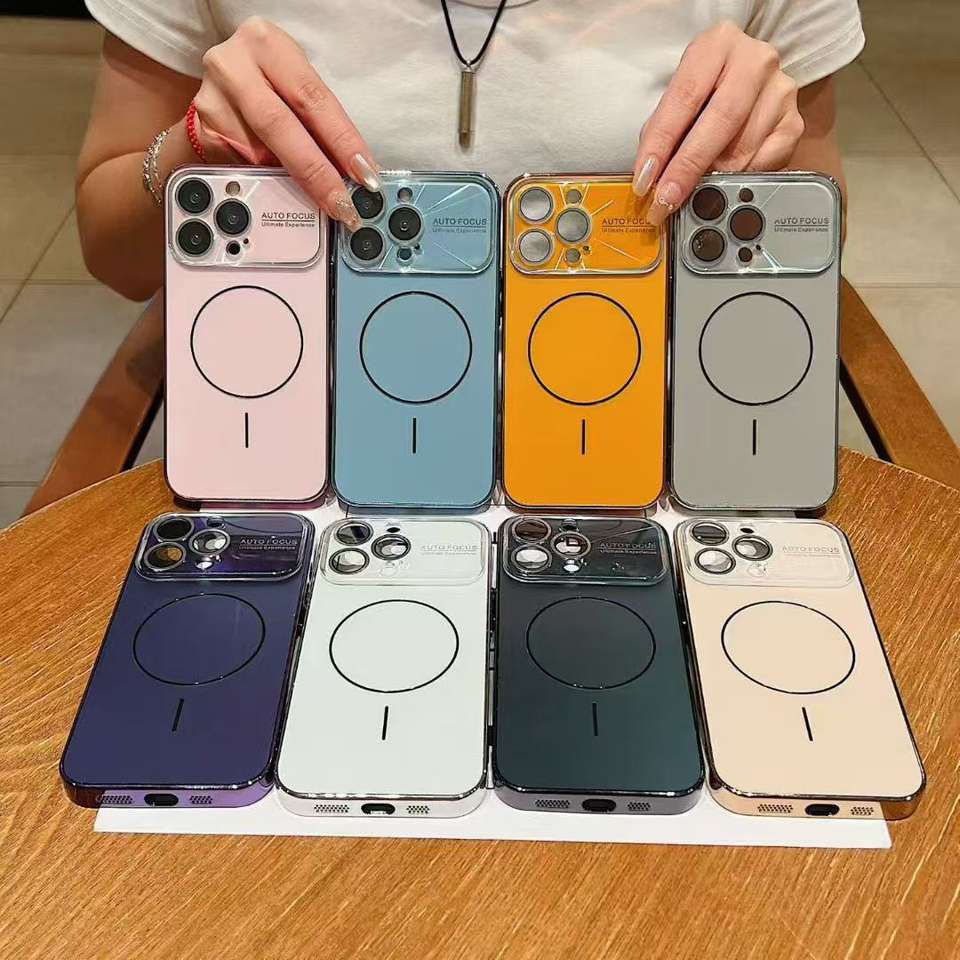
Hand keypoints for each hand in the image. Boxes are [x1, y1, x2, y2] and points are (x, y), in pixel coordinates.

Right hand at [193, 16, 378, 228]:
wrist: (220, 89)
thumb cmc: (269, 86)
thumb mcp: (294, 86)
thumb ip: (317, 122)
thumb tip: (350, 173)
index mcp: (267, 45)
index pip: (312, 98)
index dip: (341, 140)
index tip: (364, 173)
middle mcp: (233, 66)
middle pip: (281, 126)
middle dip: (317, 172)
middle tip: (342, 203)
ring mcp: (211, 98)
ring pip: (259, 154)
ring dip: (293, 184)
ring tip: (318, 201)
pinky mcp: (200, 131)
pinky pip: (242, 168)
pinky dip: (268, 184)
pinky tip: (282, 191)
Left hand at [633, 21, 803, 225]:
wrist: (742, 84)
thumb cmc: (701, 95)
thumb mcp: (675, 102)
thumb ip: (662, 135)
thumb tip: (653, 180)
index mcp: (718, 45)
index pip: (685, 97)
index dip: (662, 143)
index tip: (646, 179)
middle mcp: (755, 61)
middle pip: (720, 121)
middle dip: (687, 167)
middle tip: (666, 199)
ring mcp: (780, 91)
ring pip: (742, 148)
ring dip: (712, 179)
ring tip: (691, 192)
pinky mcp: (794, 123)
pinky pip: (764, 164)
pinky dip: (738, 180)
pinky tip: (724, 182)